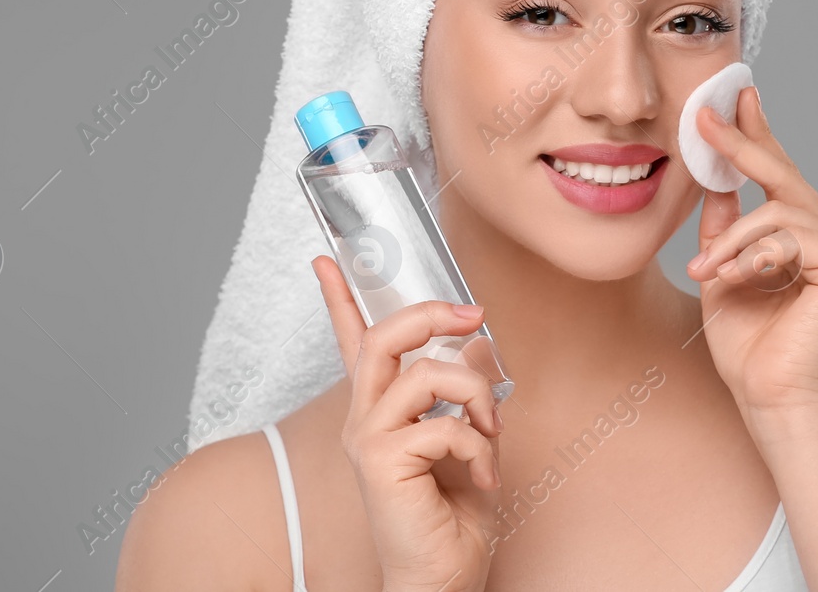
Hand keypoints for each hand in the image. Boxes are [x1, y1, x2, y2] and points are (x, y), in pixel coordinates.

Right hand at [313, 256, 504, 591]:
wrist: (442, 577)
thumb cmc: (452, 518)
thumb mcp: (469, 441)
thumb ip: (464, 397)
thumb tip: (479, 348)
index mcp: (381, 411)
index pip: (355, 343)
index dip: (339, 298)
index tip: (327, 258)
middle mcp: (364, 420)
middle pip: (383, 338)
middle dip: (431, 315)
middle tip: (474, 316)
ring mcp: (368, 439)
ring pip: (426, 374)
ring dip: (477, 396)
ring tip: (490, 433)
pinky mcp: (381, 461)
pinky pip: (444, 424)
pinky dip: (479, 447)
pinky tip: (482, 476)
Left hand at [683, 85, 817, 418]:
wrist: (770, 399)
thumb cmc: (748, 348)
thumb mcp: (723, 272)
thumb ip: (725, 228)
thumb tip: (716, 179)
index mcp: (808, 239)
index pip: (782, 177)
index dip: (758, 135)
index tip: (735, 97)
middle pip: (786, 176)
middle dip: (743, 143)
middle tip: (704, 118)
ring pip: (779, 210)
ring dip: (733, 240)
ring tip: (708, 273)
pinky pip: (790, 236)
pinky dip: (752, 255)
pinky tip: (735, 281)